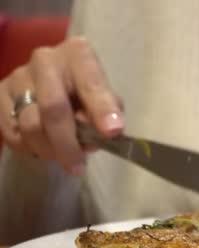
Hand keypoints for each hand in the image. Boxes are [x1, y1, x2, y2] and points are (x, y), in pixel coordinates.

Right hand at [0, 37, 123, 174]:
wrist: (53, 82)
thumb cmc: (86, 92)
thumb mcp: (105, 98)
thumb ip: (106, 112)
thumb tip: (98, 133)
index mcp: (79, 54)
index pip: (91, 82)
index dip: (101, 108)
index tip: (112, 131)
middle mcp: (45, 59)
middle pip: (53, 107)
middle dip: (67, 143)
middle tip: (77, 166)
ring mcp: (18, 76)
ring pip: (30, 124)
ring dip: (49, 149)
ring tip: (63, 158)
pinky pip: (11, 132)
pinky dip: (29, 148)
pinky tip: (43, 148)